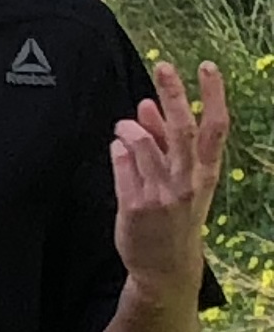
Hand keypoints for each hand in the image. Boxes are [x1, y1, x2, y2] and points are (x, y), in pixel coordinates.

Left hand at [112, 58, 229, 299]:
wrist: (166, 266)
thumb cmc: (175, 217)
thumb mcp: (183, 181)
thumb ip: (164, 144)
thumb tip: (148, 106)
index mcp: (206, 172)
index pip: (215, 127)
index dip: (212, 95)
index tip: (207, 67)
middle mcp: (187, 181)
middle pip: (181, 129)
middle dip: (173, 94)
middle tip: (162, 66)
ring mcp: (161, 194)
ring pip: (144, 145)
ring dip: (131, 126)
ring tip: (124, 123)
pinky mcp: (135, 206)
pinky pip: (123, 167)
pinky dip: (118, 150)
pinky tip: (116, 145)